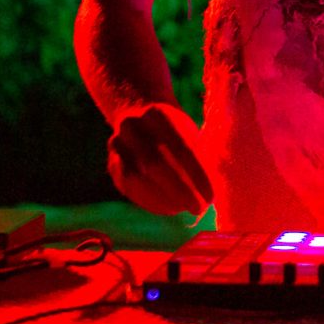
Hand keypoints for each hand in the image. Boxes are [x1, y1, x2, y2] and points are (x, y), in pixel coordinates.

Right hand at [106, 102, 213, 216]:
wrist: (138, 115)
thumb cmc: (176, 130)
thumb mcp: (191, 132)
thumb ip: (200, 155)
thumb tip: (210, 191)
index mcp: (159, 114)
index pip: (181, 147)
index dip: (197, 176)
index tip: (211, 196)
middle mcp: (133, 126)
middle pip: (154, 163)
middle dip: (180, 191)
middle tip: (199, 208)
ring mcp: (117, 145)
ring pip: (136, 178)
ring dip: (164, 199)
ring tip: (185, 209)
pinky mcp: (112, 164)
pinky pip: (128, 188)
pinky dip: (150, 202)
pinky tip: (169, 208)